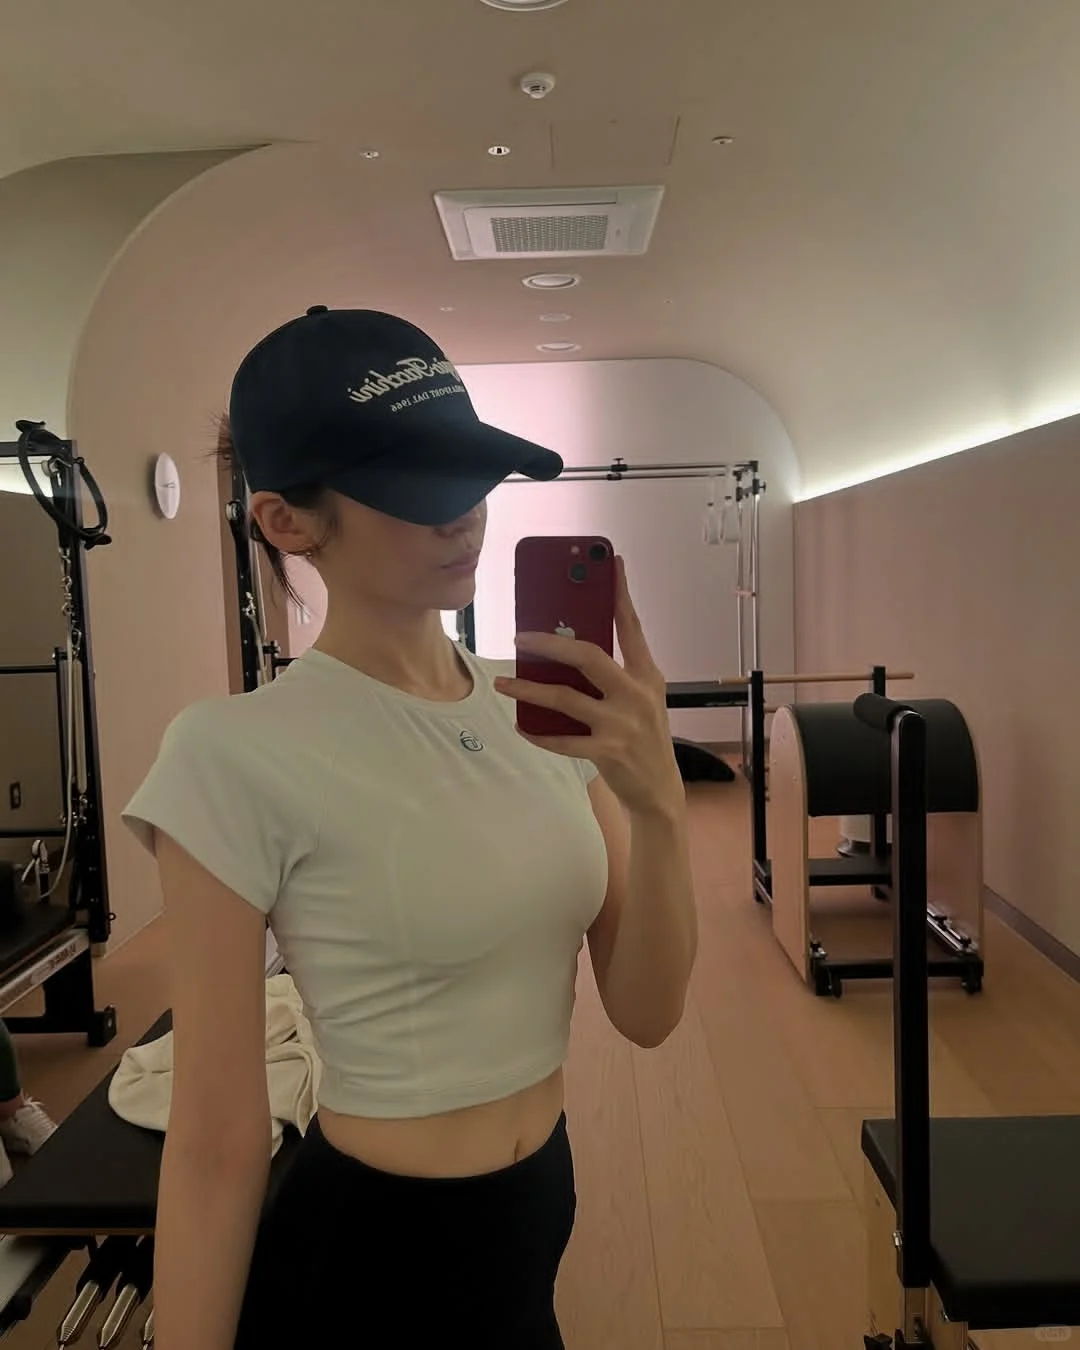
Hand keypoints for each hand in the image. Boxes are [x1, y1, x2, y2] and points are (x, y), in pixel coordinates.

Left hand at [492, 556, 683, 817]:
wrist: (660, 791)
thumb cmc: (643, 737)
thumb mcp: (641, 699)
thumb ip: (615, 675)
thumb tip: (569, 649)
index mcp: (647, 675)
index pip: (632, 627)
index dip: (621, 594)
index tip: (611, 563)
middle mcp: (637, 695)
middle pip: (590, 656)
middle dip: (551, 643)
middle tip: (520, 636)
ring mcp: (623, 725)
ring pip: (566, 698)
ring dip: (529, 689)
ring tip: (504, 682)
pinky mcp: (608, 752)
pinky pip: (563, 739)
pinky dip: (538, 732)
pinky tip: (521, 724)